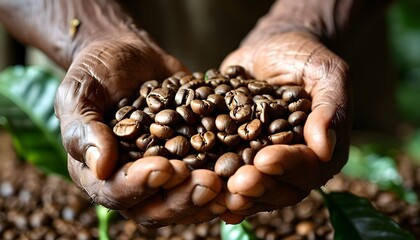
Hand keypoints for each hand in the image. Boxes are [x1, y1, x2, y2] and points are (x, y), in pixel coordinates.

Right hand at [55, 33, 222, 226]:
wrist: (128, 55)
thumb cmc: (96, 71)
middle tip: (208, 183)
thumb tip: (100, 166)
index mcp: (98, 172)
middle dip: (182, 198)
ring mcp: (164, 171)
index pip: (115, 191)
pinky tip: (244, 167)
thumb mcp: (79, 93)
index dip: (139, 186)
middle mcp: (132, 179)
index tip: (163, 167)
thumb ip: (84, 129)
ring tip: (229, 182)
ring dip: (208, 196)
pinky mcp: (190, 156)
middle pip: (155, 206)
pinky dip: (224, 175)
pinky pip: (206, 173)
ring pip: (184, 198)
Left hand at [219, 31, 350, 222]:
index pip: (311, 167)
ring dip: (240, 195)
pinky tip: (206, 190)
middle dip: (261, 187)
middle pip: (283, 189)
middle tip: (238, 183)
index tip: (264, 159)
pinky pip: (233, 176)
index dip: (289, 166)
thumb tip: (325, 148)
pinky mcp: (240, 156)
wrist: (269, 48)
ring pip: (258, 190)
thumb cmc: (302, 56)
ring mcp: (266, 162)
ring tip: (220, 191)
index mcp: (322, 148)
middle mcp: (296, 163)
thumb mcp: (325, 73)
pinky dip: (221, 187)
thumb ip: (331, 108)